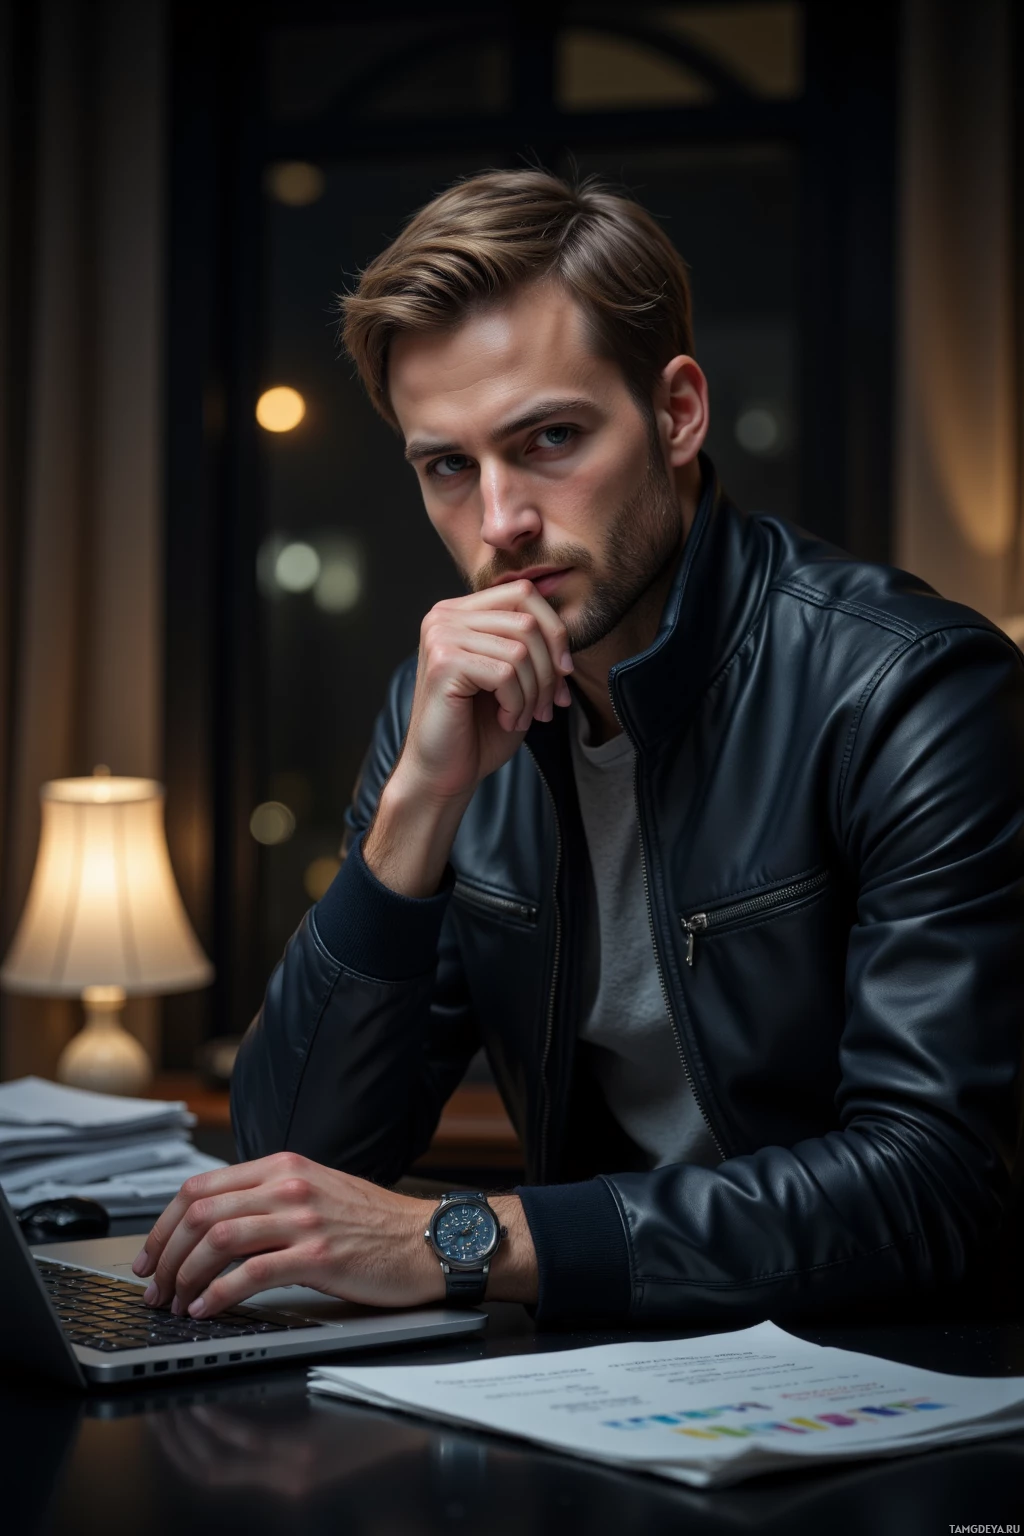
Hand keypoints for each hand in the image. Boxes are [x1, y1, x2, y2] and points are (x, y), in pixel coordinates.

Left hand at [131, 1153, 536, 1316]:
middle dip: (165, 1254)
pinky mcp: (318, 1254)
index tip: (149, 1255)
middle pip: (200, 1212)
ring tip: (176, 1303)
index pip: (200, 1187)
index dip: (162, 1224)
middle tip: (154, 1287)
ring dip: (185, 1276)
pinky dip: (217, 1293)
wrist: (428, 1241)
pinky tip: (207, 1309)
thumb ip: (270, 1198)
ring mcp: (303, 1217)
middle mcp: (289, 1185)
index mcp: (283, 1166)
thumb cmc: (375, 1225)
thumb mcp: (317, 1192)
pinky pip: (250, 1273)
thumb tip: (214, 1226)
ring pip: (218, 1239)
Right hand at [398, 579, 573, 804]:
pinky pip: (505, 672)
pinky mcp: (443, 663)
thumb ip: (533, 647)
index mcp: (461, 612)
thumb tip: (567, 636)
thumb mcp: (514, 678)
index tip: (563, 673)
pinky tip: (506, 719)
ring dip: (533, 691)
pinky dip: (517, 703)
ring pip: (521, 649)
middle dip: (549, 669)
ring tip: (522, 716)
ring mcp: (440, 636)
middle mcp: (445, 616)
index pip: (524, 593)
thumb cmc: (478, 729)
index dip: (555, 632)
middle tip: (546, 706)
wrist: (443, 772)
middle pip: (528, 619)